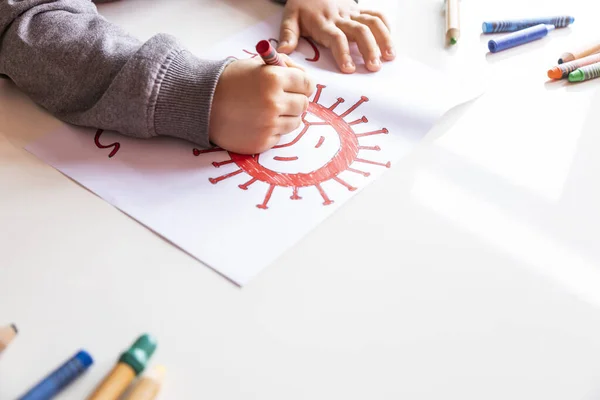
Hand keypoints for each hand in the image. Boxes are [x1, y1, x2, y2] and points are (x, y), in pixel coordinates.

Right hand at [209, 56, 314, 153]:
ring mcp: (269, 125)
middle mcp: (274, 102)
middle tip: (280, 99)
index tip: (297, 87)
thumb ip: (282, 66)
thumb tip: (303, 76)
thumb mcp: (254, 64)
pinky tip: (257, 122)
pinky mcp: (262, 142)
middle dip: (294, 100)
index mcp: (274, 78)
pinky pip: (280, 136)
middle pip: (303, 104)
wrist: (202, 105)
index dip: (303, 84)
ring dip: (286, 117)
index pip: (307, 84)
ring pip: (295, 122)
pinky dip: (273, 130)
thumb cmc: (229, 82)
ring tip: (266, 111)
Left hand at [278, 0, 394, 72]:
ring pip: (372, 23)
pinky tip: (391, 42)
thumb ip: (288, 34)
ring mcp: (352, 13)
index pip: (336, 38)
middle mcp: (341, 18)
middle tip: (374, 67)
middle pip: (359, 31)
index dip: (343, 53)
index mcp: (323, 23)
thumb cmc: (301, 6)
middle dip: (369, 49)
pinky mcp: (359, 10)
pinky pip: (376, 15)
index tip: (349, 69)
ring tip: (390, 57)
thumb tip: (283, 53)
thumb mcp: (290, 17)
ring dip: (383, 39)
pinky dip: (386, 26)